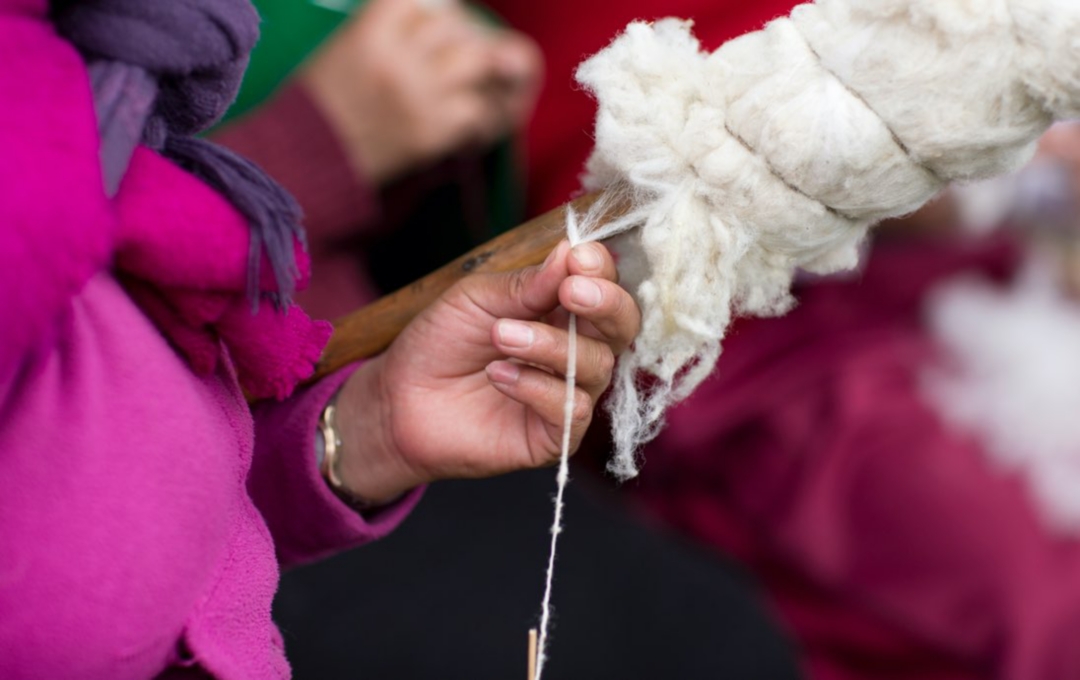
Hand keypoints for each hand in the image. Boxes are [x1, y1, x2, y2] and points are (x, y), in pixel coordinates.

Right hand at [300, 0, 541, 184]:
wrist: (305, 160)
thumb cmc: (322, 101)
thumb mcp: (347, 46)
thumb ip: (392, 28)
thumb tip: (444, 16)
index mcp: (371, 31)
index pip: (428, 0)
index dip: (440, 10)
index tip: (440, 22)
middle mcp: (398, 59)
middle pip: (456, 27)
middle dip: (460, 38)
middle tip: (454, 54)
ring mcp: (419, 96)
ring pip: (478, 62)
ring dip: (478, 69)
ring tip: (465, 81)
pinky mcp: (432, 133)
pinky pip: (476, 109)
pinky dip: (476, 110)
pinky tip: (461, 115)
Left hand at [333, 241, 639, 503]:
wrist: (400, 400)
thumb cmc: (439, 344)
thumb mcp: (476, 299)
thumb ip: (526, 283)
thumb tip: (571, 251)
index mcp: (561, 310)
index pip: (605, 285)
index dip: (600, 270)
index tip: (579, 257)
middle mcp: (576, 350)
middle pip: (623, 326)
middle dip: (605, 304)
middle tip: (570, 291)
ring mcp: (568, 393)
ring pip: (595, 366)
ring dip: (550, 345)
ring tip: (501, 336)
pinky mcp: (555, 435)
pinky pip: (572, 409)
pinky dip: (536, 387)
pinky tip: (499, 375)